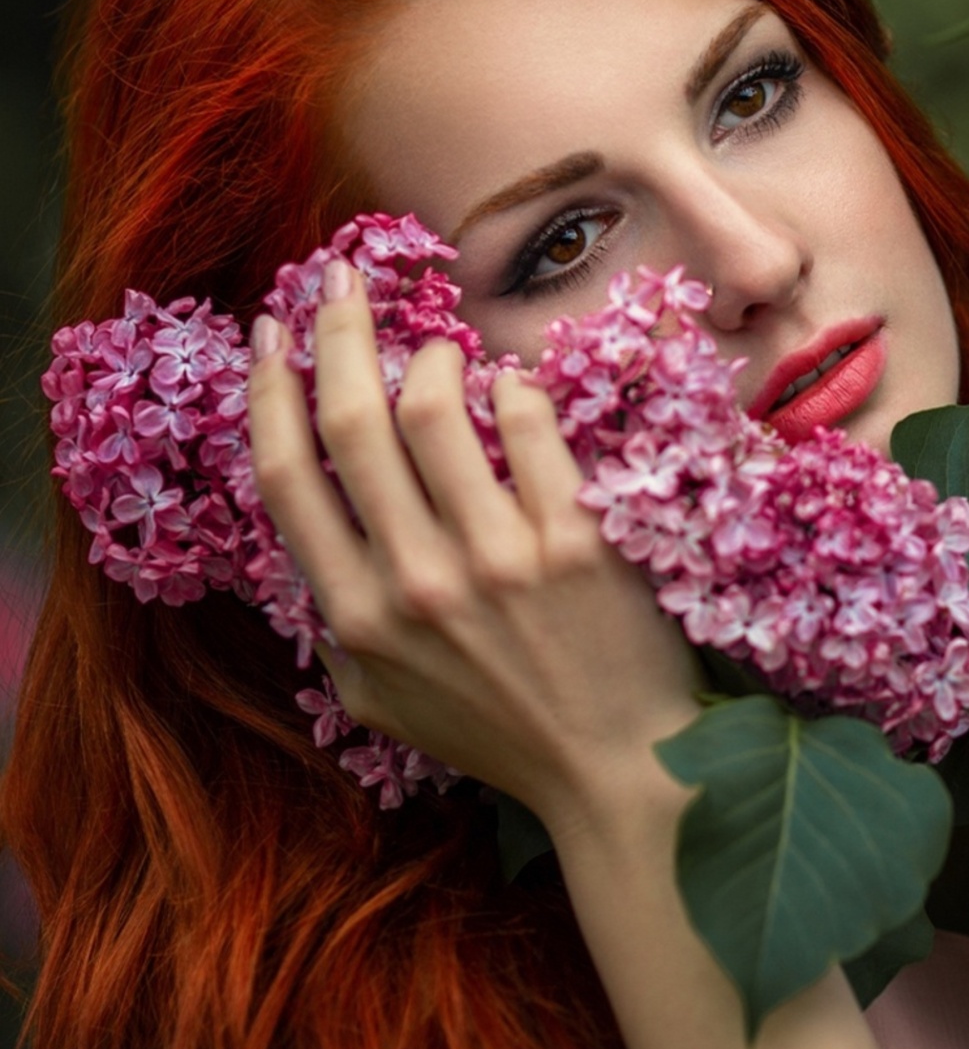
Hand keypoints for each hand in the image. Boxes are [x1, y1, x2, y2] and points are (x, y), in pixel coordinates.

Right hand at [245, 262, 702, 833]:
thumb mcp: (384, 700)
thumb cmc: (501, 730)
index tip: (272, 333)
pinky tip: (511, 390)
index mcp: (359, 618)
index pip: (288, 477)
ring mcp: (501, 557)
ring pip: (434, 405)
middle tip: (340, 281)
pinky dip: (510, 389)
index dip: (270, 390)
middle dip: (336, 330)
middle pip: (352, 420)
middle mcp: (419, 582)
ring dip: (428, 354)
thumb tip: (316, 538)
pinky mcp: (578, 538)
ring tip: (439, 349)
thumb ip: (337, 624)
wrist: (617, 766)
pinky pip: (528, 424)